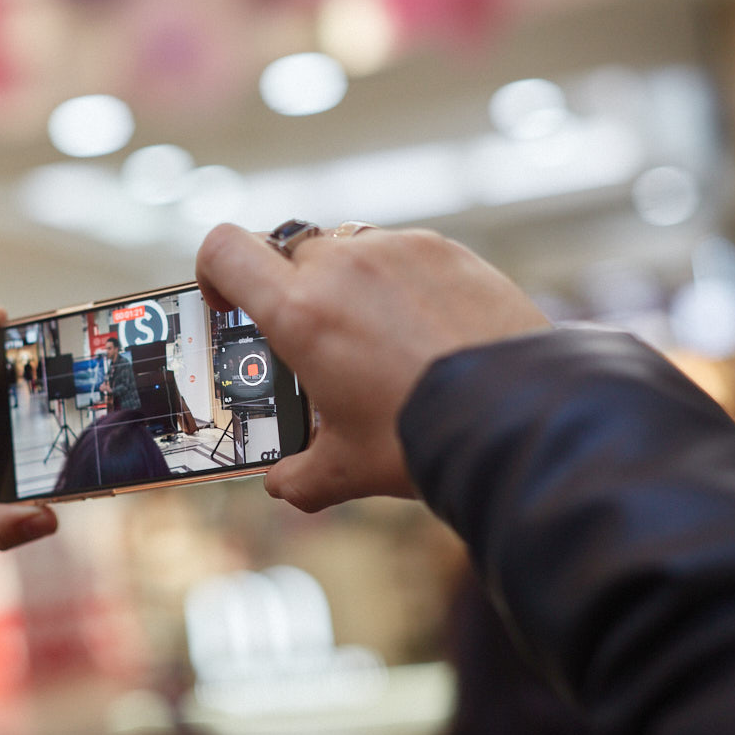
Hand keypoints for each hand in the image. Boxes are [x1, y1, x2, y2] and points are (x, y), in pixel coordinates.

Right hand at [196, 224, 548, 511]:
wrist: (520, 415)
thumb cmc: (423, 437)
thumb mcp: (349, 468)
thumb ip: (300, 476)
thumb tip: (283, 485)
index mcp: (300, 312)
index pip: (224, 250)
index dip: (214, 270)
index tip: (228, 303)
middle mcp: (341, 266)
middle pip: (287, 253)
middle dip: (289, 291)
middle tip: (312, 340)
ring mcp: (396, 250)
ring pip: (345, 248)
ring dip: (344, 283)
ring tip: (374, 339)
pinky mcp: (444, 249)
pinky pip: (400, 252)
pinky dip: (397, 282)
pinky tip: (423, 330)